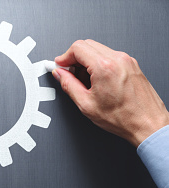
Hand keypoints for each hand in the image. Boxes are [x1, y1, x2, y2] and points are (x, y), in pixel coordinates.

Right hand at [53, 39, 168, 146]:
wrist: (147, 123)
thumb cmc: (123, 117)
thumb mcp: (86, 104)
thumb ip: (69, 85)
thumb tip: (60, 74)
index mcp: (104, 67)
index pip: (77, 48)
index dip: (64, 57)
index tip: (60, 65)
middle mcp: (117, 59)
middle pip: (87, 45)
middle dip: (74, 57)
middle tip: (68, 73)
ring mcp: (127, 60)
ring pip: (98, 49)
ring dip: (86, 60)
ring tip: (84, 80)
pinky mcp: (131, 64)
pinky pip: (109, 55)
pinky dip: (98, 63)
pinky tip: (96, 80)